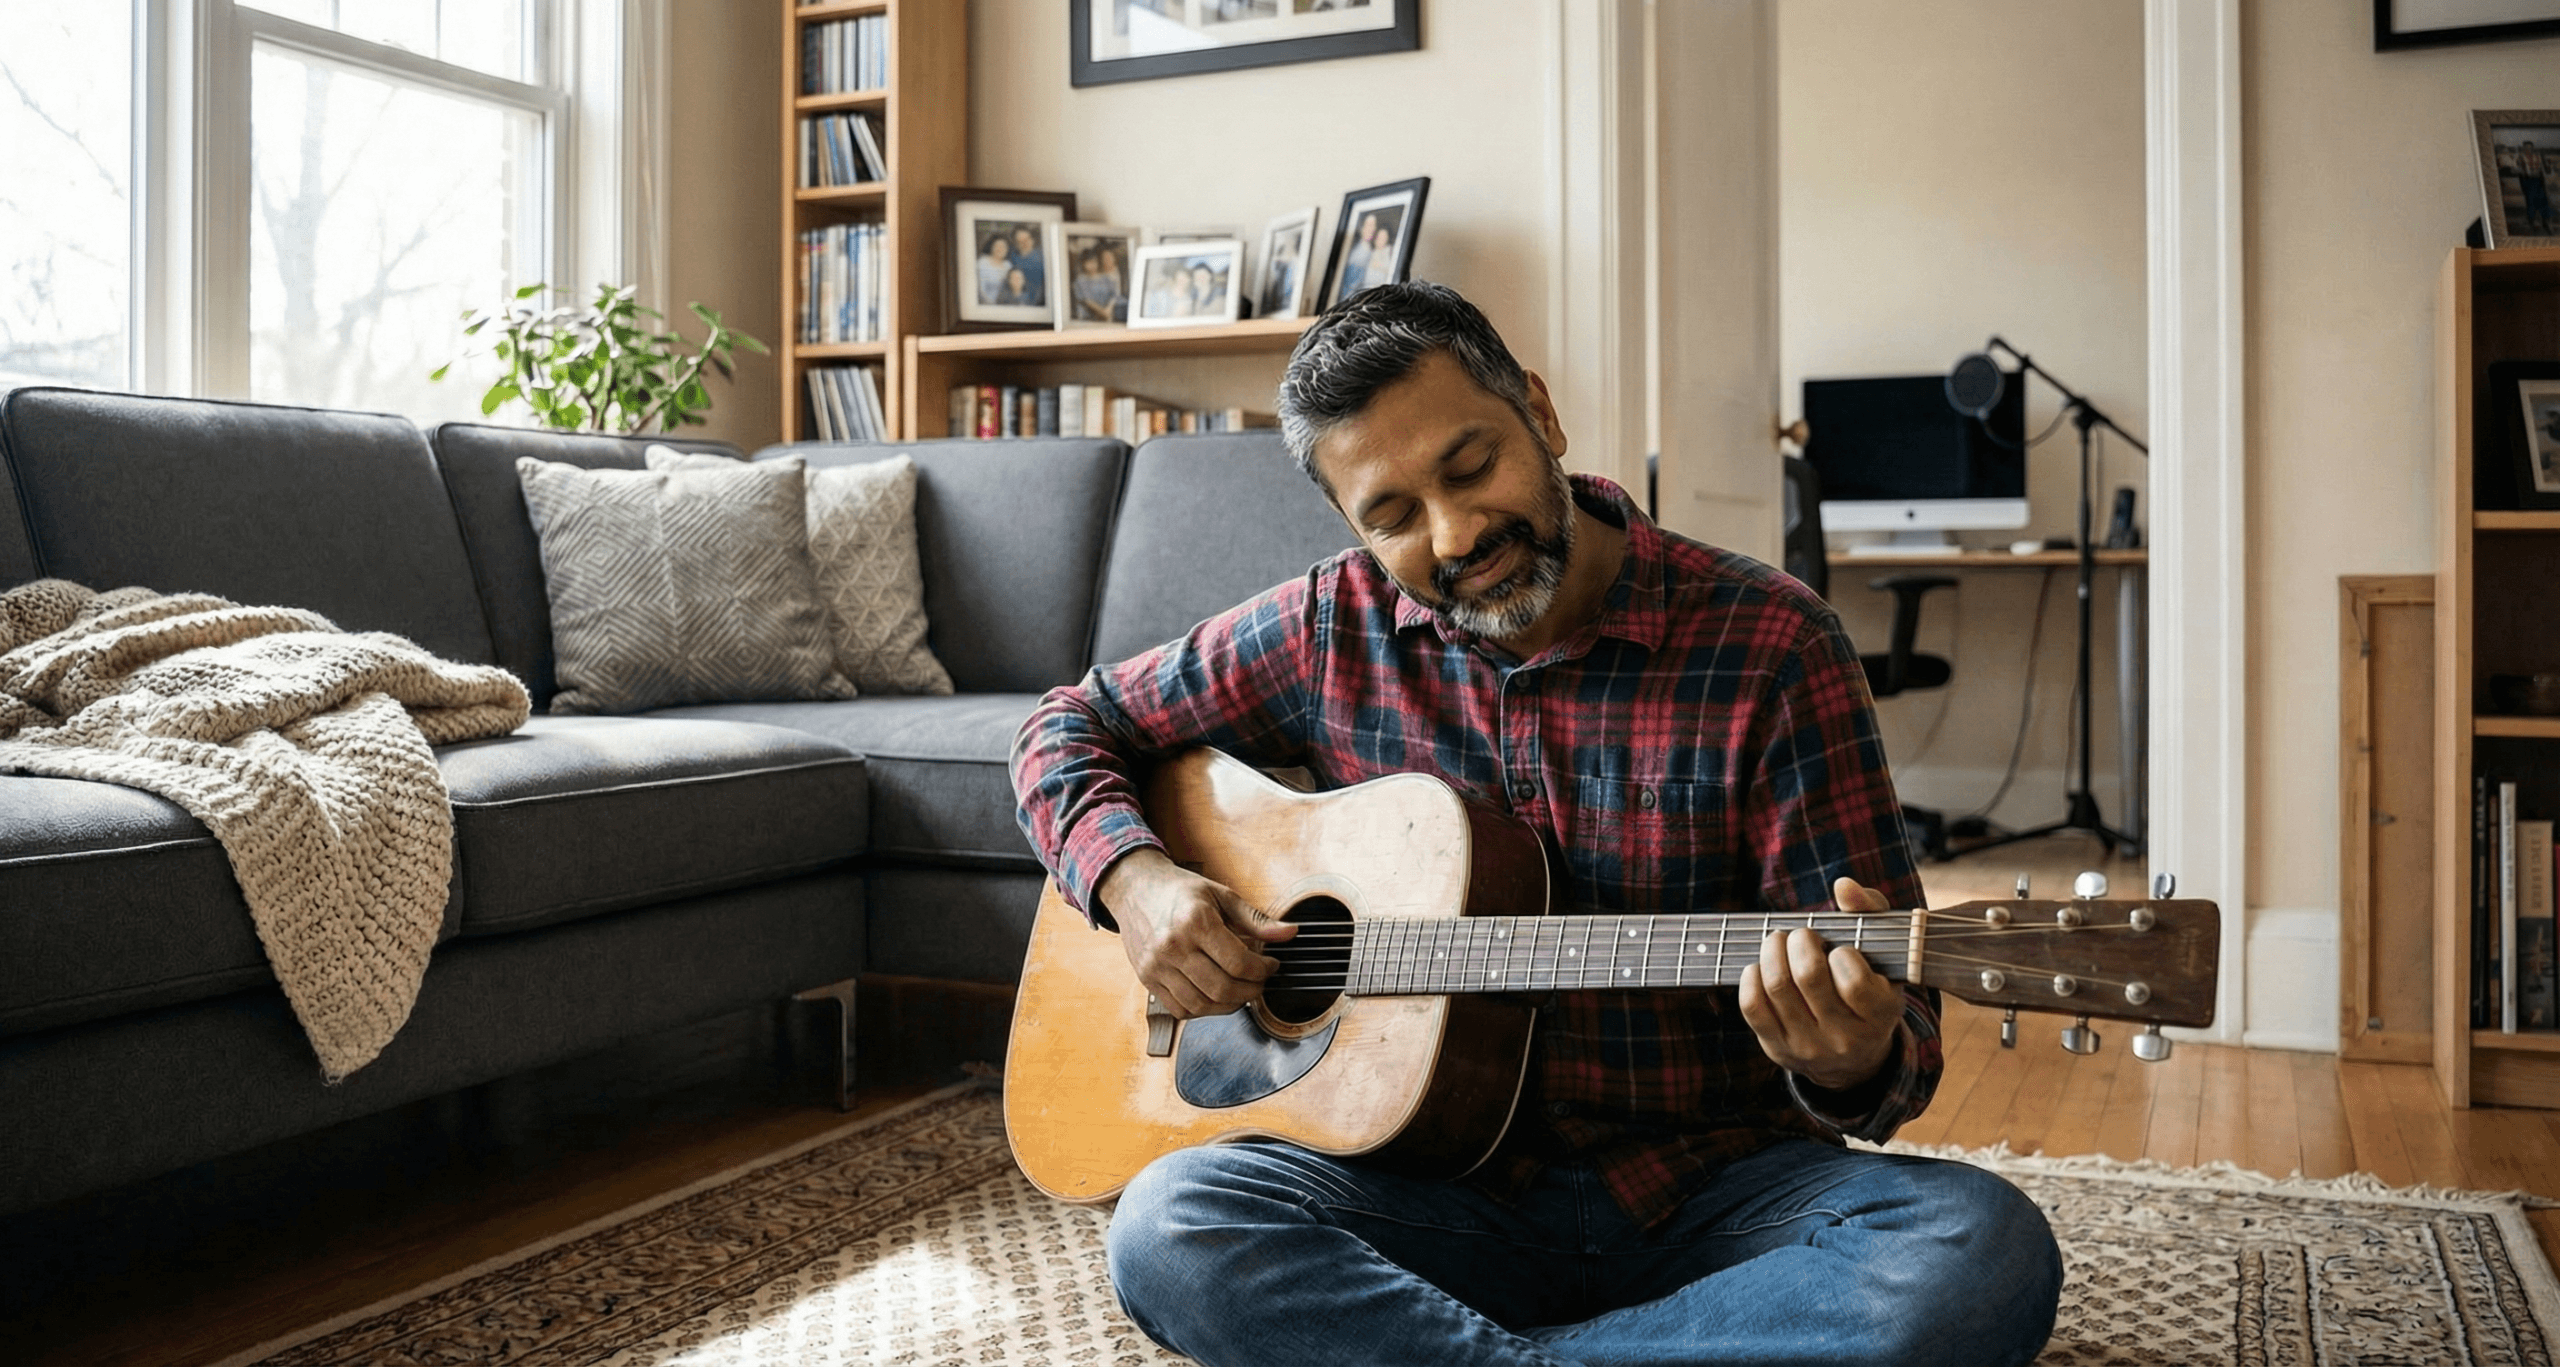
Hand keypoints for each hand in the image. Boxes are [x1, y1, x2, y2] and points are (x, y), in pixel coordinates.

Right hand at [1096, 848, 1298, 1018]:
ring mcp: (1157, 966)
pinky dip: (1203, 1009)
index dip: (1263, 970)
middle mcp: (1173, 946)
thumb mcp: (1221, 895)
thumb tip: (1290, 933)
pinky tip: (1215, 995)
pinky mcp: (1147, 979)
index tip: (1271, 965)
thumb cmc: (1179, 891)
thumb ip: (1256, 919)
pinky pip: (1180, 1009)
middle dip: (1251, 991)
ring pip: (1202, 1004)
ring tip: (1240, 990)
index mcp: (1195, 922)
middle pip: (1222, 988)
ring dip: (1229, 1004)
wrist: (1134, 889)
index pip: (1239, 963)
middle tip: (1260, 982)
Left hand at [1738, 876, 1903, 1091]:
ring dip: (1772, 951)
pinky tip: (1762, 966)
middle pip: (1808, 977)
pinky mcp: (1778, 1048)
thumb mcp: (1884, 954)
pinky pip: (1752, 1006)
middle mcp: (1846, 1038)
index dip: (1841, 955)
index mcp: (1881, 1014)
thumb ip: (1870, 911)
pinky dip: (1751, 976)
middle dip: (1799, 941)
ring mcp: (1809, 1047)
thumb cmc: (1868, 986)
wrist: (1853, 1055)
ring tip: (1779, 941)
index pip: (1854, 982)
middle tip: (1801, 935)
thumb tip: (1843, 886)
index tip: (1839, 949)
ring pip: (1777, 987)